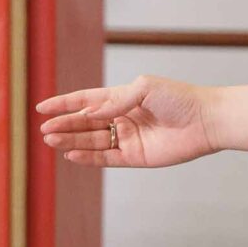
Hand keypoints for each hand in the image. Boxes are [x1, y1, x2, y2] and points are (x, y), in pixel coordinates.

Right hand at [36, 75, 216, 168]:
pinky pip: (106, 158)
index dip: (64, 103)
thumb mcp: (144, 88)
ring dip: (71, 140)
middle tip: (44, 129)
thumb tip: (89, 111)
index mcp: (124, 97)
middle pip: (85, 122)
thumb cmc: (179, 98)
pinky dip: (88, 157)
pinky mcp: (135, 157)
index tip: (42, 107)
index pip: (87, 100)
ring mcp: (128, 138)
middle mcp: (123, 118)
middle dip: (64, 125)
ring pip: (92, 140)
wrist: (205, 121)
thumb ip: (115, 99)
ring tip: (50, 140)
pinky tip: (71, 153)